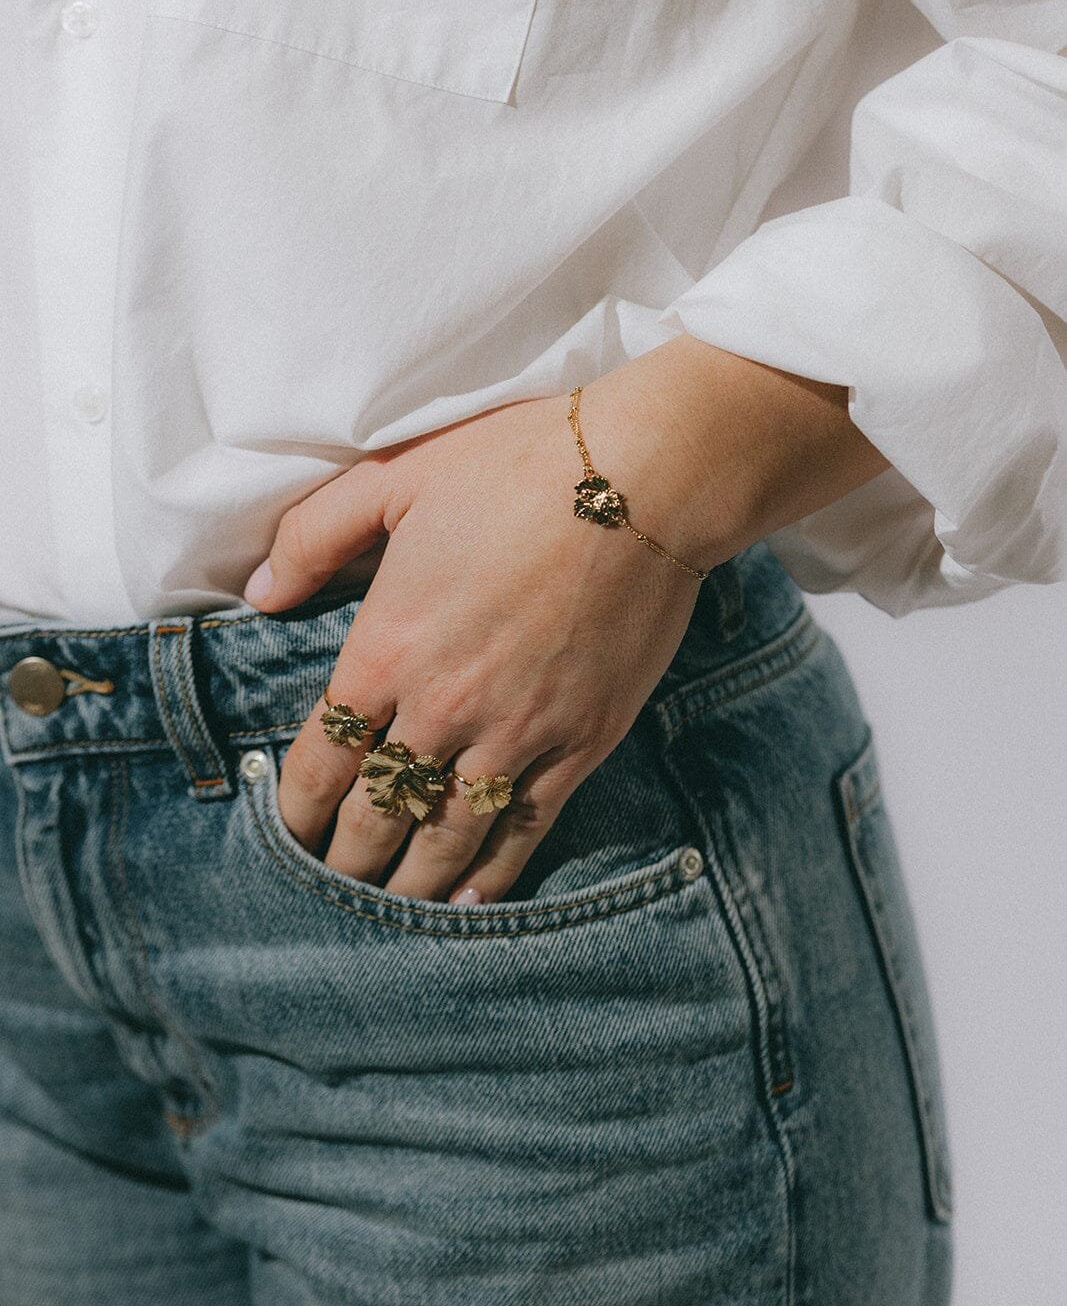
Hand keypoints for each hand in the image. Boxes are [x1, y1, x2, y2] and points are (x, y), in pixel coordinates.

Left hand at [242, 336, 890, 903]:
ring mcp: (516, 732)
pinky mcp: (581, 741)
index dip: (295, 809)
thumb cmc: (514, 467)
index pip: (322, 756)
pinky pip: (526, 827)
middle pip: (377, 811)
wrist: (643, 479)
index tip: (283, 840)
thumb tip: (257, 594)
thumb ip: (314, 538)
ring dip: (409, 881)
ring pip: (447, 834)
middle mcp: (444, 706)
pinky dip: (494, 872)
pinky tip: (470, 899)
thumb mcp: (393, 479)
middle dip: (344, 858)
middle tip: (327, 887)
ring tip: (385, 909)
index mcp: (388, 646)